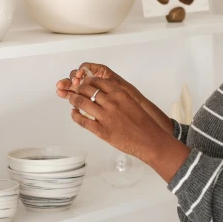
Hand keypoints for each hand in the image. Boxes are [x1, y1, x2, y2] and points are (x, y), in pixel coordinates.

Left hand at [56, 63, 173, 134]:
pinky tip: (74, 114)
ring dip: (74, 100)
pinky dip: (75, 116)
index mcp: (119, 94)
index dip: (88, 81)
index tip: (84, 83)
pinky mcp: (101, 130)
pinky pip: (82, 121)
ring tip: (72, 100)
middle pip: (87, 90)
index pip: (98, 82)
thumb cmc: (144, 124)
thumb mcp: (131, 103)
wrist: (150, 140)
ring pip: (81, 103)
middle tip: (75, 90)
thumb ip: (117, 98)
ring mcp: (105, 116)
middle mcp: (111, 103)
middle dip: (78, 89)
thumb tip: (103, 96)